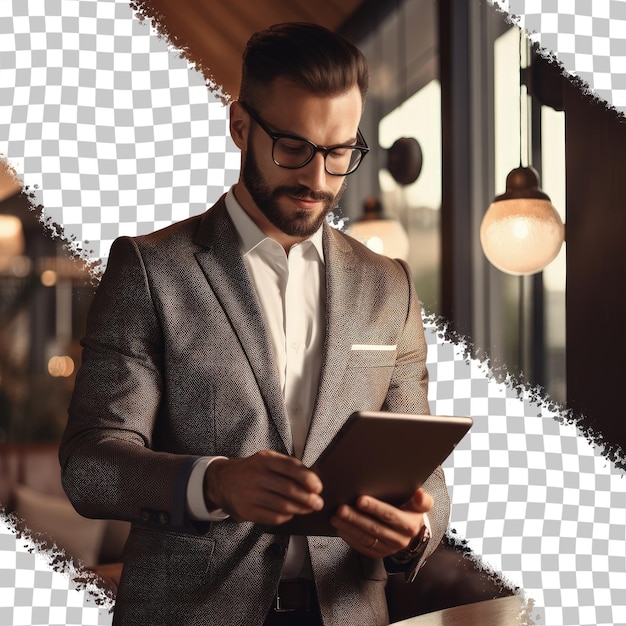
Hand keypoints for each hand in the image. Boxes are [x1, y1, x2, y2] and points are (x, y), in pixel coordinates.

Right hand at [204, 450, 323, 524]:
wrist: (222, 481)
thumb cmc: (252, 470)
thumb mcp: (266, 460)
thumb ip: (287, 466)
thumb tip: (312, 481)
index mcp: (264, 460)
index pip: (290, 467)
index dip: (307, 478)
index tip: (319, 487)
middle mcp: (256, 476)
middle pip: (289, 490)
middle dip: (308, 498)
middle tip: (318, 503)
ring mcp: (250, 495)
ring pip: (283, 506)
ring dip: (300, 509)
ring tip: (308, 509)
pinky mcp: (246, 511)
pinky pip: (273, 518)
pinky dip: (286, 517)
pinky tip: (290, 513)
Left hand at [330, 488, 432, 557]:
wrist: (414, 533)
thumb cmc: (413, 512)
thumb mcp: (422, 505)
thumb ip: (422, 500)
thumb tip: (419, 493)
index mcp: (409, 526)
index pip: (390, 515)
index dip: (375, 508)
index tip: (360, 500)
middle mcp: (400, 540)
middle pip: (374, 528)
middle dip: (356, 518)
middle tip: (340, 509)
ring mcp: (388, 549)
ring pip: (366, 538)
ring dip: (349, 528)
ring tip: (335, 517)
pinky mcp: (379, 554)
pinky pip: (362, 547)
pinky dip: (349, 538)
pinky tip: (340, 528)